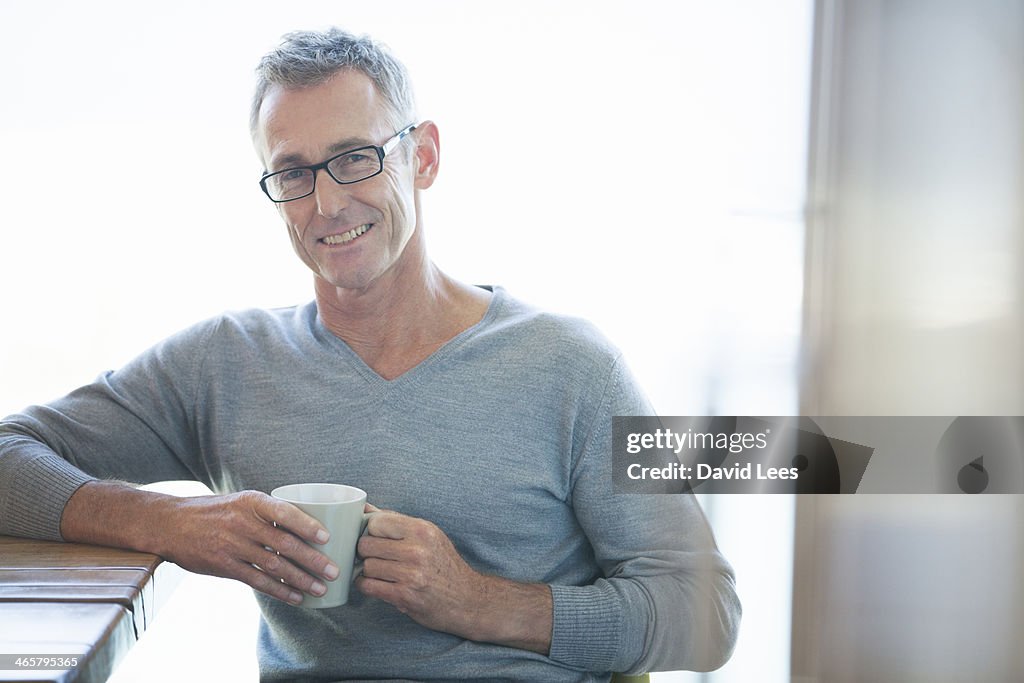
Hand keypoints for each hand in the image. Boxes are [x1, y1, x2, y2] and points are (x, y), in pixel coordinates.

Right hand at [61, 482, 339, 605]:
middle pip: (285, 544)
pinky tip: (296, 596)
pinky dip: (279, 590)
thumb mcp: (241, 501)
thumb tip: (305, 523)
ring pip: (274, 566)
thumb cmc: (214, 511)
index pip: (285, 512)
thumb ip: (268, 512)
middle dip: (312, 560)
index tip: (328, 538)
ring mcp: (233, 546)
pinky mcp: (224, 566)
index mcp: (252, 502)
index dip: (308, 525)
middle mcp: (243, 523)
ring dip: (300, 579)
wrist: (170, 523)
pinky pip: (257, 581)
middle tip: (334, 571)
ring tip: (320, 588)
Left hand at [354, 509, 552, 653]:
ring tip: (381, 572)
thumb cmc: (444, 565)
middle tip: (376, 556)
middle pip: (366, 545)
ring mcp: (410, 574)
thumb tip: (364, 509)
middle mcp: (417, 550)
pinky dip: (367, 586)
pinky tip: (378, 584)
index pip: (377, 522)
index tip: (375, 538)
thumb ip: (396, 522)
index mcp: (422, 530)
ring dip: (368, 571)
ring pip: (366, 566)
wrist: (467, 598)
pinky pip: (368, 586)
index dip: (370, 531)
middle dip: (366, 552)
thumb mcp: (428, 536)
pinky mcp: (404, 596)